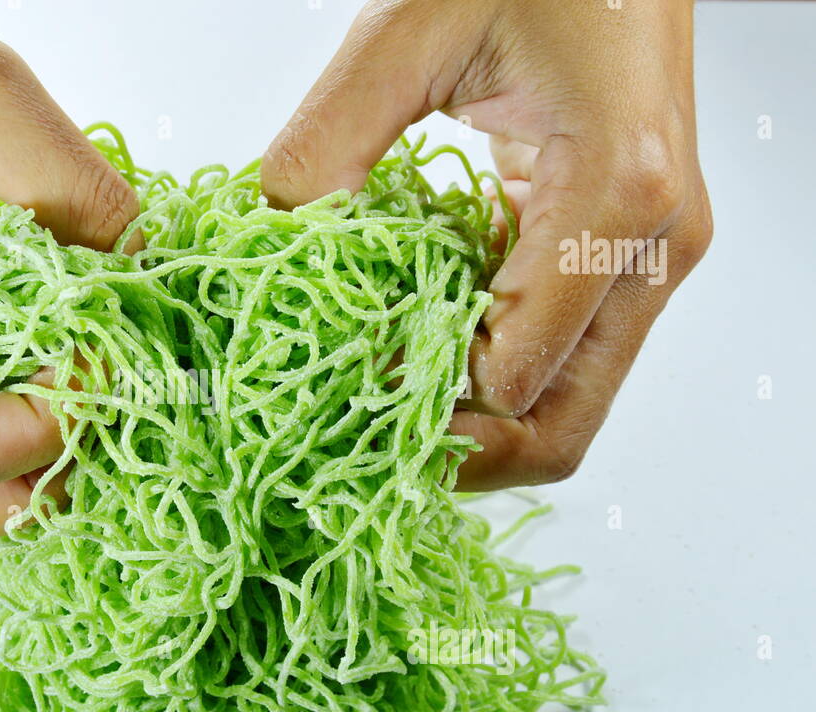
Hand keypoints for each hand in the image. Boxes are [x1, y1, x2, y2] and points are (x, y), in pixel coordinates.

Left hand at [263, 0, 712, 488]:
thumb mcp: (405, 32)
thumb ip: (328, 142)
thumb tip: (271, 242)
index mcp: (615, 193)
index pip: (516, 374)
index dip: (419, 410)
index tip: (333, 401)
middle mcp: (654, 242)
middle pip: (561, 425)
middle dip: (455, 454)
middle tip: (360, 450)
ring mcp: (649, 253)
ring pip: (565, 402)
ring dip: (472, 423)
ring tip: (379, 408)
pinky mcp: (626, 249)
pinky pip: (559, 353)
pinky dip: (489, 374)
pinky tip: (418, 350)